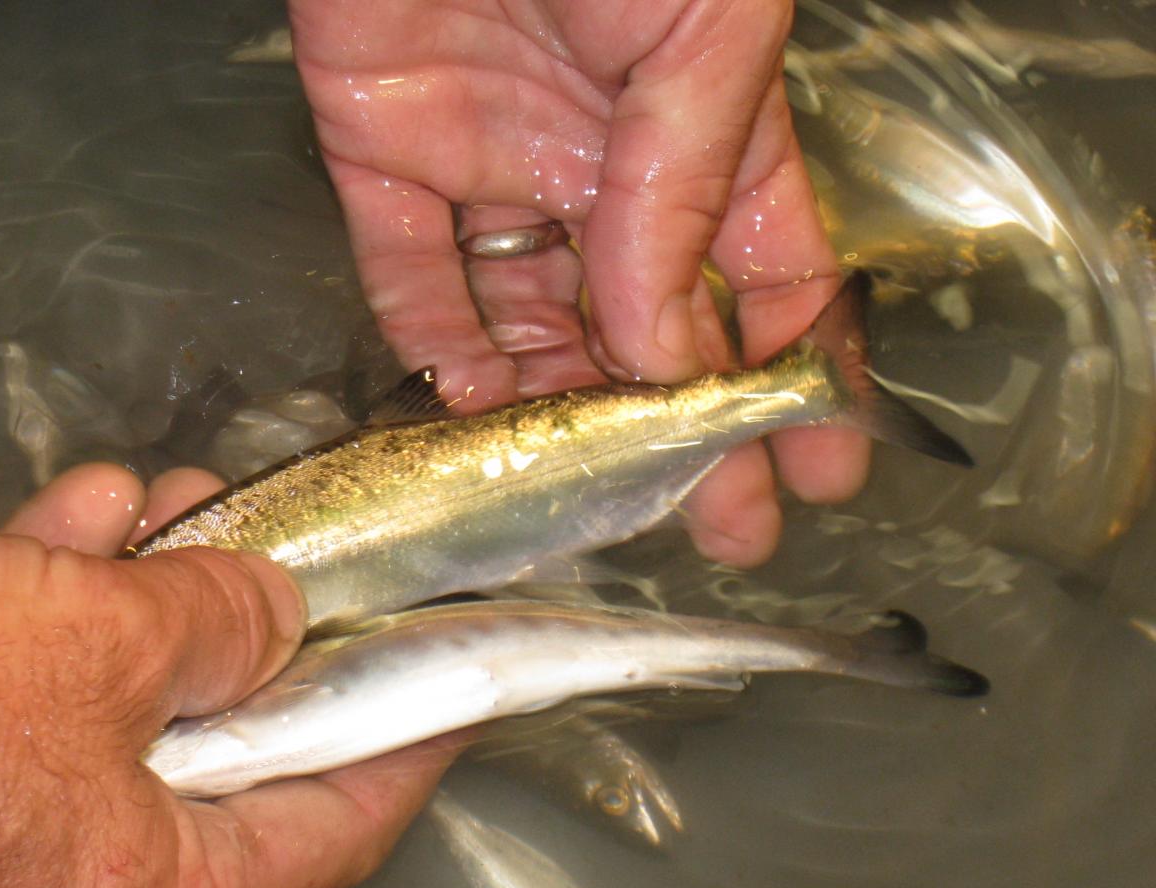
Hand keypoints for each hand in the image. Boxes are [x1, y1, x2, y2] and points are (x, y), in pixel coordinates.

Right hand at [0, 463, 461, 887]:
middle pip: (235, 753)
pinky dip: (68, 607)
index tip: (457, 676)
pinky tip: (85, 514)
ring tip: (191, 502)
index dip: (409, 735)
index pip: (343, 821)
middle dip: (265, 634)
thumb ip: (222, 622)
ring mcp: (14, 841)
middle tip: (311, 558)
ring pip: (133, 704)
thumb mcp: (106, 642)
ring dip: (159, 596)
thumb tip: (272, 612)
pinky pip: (43, 695)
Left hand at [289, 0, 869, 566]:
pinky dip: (439, 352)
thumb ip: (687, 193)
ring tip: (586, 499)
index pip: (763, 271)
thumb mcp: (699, 32)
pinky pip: (411, 278)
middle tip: (714, 527)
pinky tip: (475, 417)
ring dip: (559, 412)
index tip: (819, 465)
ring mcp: (490, 164)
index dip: (792, 372)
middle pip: (650, 324)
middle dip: (683, 429)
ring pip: (531, 320)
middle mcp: (598, 159)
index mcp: (700, 118)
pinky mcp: (380, 158)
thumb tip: (672, 354)